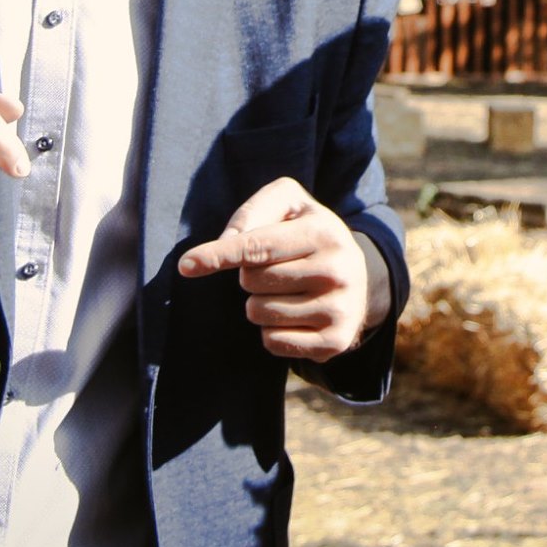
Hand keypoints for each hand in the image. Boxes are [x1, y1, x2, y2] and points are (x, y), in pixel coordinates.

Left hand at [176, 176, 386, 360]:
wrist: (359, 276)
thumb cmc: (308, 234)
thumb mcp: (290, 204)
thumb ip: (254, 211)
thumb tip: (224, 243)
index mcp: (324, 231)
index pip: (257, 245)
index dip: (218, 255)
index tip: (187, 265)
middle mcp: (337, 270)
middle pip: (251, 280)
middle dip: (249, 275)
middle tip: (276, 268)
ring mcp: (338, 309)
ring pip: (258, 313)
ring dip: (259, 303)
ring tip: (287, 292)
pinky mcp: (335, 342)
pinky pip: (273, 341)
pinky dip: (272, 331)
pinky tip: (295, 317)